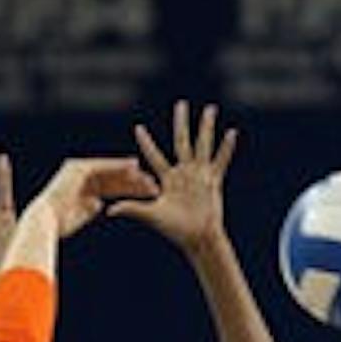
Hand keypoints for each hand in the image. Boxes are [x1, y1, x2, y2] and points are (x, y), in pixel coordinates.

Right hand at [31, 157, 157, 238]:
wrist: (46, 222)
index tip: (145, 193)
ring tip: (148, 177)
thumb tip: (99, 203)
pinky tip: (134, 166)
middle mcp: (78, 175)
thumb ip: (90, 207)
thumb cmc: (59, 225)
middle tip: (152, 186)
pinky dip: (118, 165)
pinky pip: (103, 166)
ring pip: (110, 170)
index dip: (127, 189)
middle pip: (112, 177)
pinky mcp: (78, 168)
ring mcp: (77, 170)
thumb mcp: (80, 214)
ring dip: (129, 174)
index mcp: (80, 188)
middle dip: (133, 182)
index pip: (109, 187)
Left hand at [109, 100, 237, 253]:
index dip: (146, 143)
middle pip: (182, 141)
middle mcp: (184, 172)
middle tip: (182, 104)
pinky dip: (226, 148)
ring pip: (203, 144)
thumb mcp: (151, 216)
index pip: (154, 156)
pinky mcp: (213, 181)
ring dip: (207, 127)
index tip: (138, 128)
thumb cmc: (175, 230)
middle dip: (182, 122)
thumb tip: (109, 211)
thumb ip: (132, 208)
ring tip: (210, 109)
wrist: (197, 238)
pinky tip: (231, 133)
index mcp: (167, 179)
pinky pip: (220, 161)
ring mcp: (200, 175)